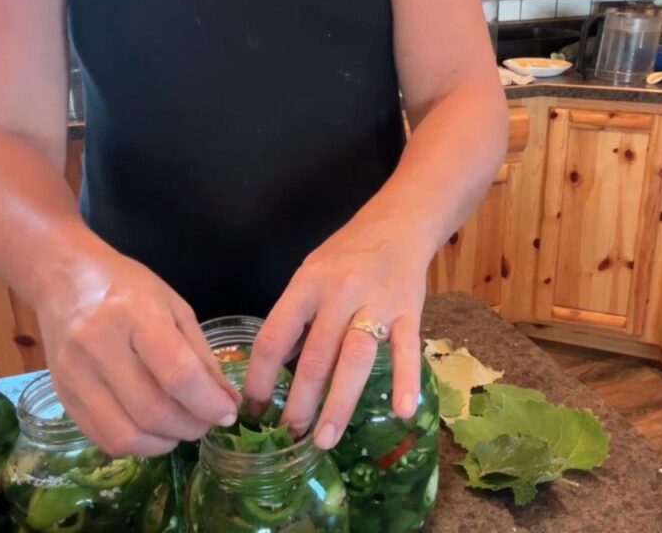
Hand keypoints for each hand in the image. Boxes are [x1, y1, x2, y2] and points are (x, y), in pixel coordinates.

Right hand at [35, 249, 240, 456]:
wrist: (63, 277)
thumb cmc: (127, 287)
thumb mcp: (175, 308)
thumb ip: (201, 357)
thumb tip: (227, 402)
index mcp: (136, 315)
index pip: (178, 375)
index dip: (209, 403)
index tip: (228, 413)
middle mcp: (99, 346)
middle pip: (152, 411)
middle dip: (191, 427)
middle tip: (207, 422)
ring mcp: (75, 375)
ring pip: (125, 435)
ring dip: (164, 442)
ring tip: (181, 428)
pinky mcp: (62, 395)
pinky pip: (103, 438)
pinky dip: (136, 445)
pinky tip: (153, 431)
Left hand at [243, 218, 431, 449]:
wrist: (400, 224)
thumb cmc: (348, 253)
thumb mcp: (310, 274)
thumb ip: (297, 318)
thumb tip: (274, 368)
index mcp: (307, 284)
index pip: (273, 336)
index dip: (259, 377)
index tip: (252, 409)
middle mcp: (339, 294)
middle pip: (314, 356)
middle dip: (298, 402)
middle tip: (288, 436)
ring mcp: (376, 304)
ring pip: (353, 359)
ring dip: (338, 403)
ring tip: (325, 438)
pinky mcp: (409, 312)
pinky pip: (405, 351)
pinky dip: (405, 381)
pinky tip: (401, 411)